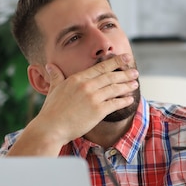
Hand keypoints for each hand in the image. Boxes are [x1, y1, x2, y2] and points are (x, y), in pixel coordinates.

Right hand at [8, 54, 138, 155]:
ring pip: (114, 89)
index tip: (125, 58)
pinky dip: (124, 101)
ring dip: (126, 86)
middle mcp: (87, 86)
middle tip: (135, 71)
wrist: (51, 128)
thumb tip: (50, 65)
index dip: (115, 62)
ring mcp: (93, 98)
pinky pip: (115, 104)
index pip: (100, 68)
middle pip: (110, 76)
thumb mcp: (54, 89)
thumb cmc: (51, 111)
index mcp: (77, 79)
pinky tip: (130, 99)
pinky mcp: (98, 111)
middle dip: (125, 73)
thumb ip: (56, 76)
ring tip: (135, 84)